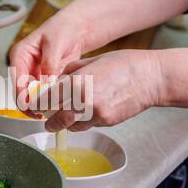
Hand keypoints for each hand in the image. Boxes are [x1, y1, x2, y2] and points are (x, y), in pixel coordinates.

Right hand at [9, 11, 86, 107]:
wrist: (76, 29)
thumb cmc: (62, 29)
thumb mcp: (55, 43)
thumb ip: (50, 62)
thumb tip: (47, 81)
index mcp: (20, 55)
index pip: (16, 79)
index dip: (22, 94)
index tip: (30, 106)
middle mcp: (24, 66)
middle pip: (21, 91)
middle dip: (30, 103)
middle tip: (40, 113)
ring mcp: (35, 75)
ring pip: (32, 95)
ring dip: (40, 104)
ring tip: (50, 111)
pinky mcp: (45, 80)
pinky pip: (45, 94)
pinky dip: (50, 101)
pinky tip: (57, 106)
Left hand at [44, 50, 163, 131]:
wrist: (151, 78)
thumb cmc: (124, 64)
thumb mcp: (92, 61)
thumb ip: (71, 72)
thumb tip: (57, 81)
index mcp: (78, 82)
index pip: (48, 99)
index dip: (39, 103)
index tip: (36, 104)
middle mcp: (84, 101)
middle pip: (56, 118)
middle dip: (49, 120)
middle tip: (46, 118)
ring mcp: (97, 114)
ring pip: (71, 126)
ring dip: (66, 122)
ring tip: (67, 115)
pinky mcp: (107, 122)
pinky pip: (88, 125)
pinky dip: (83, 122)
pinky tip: (87, 112)